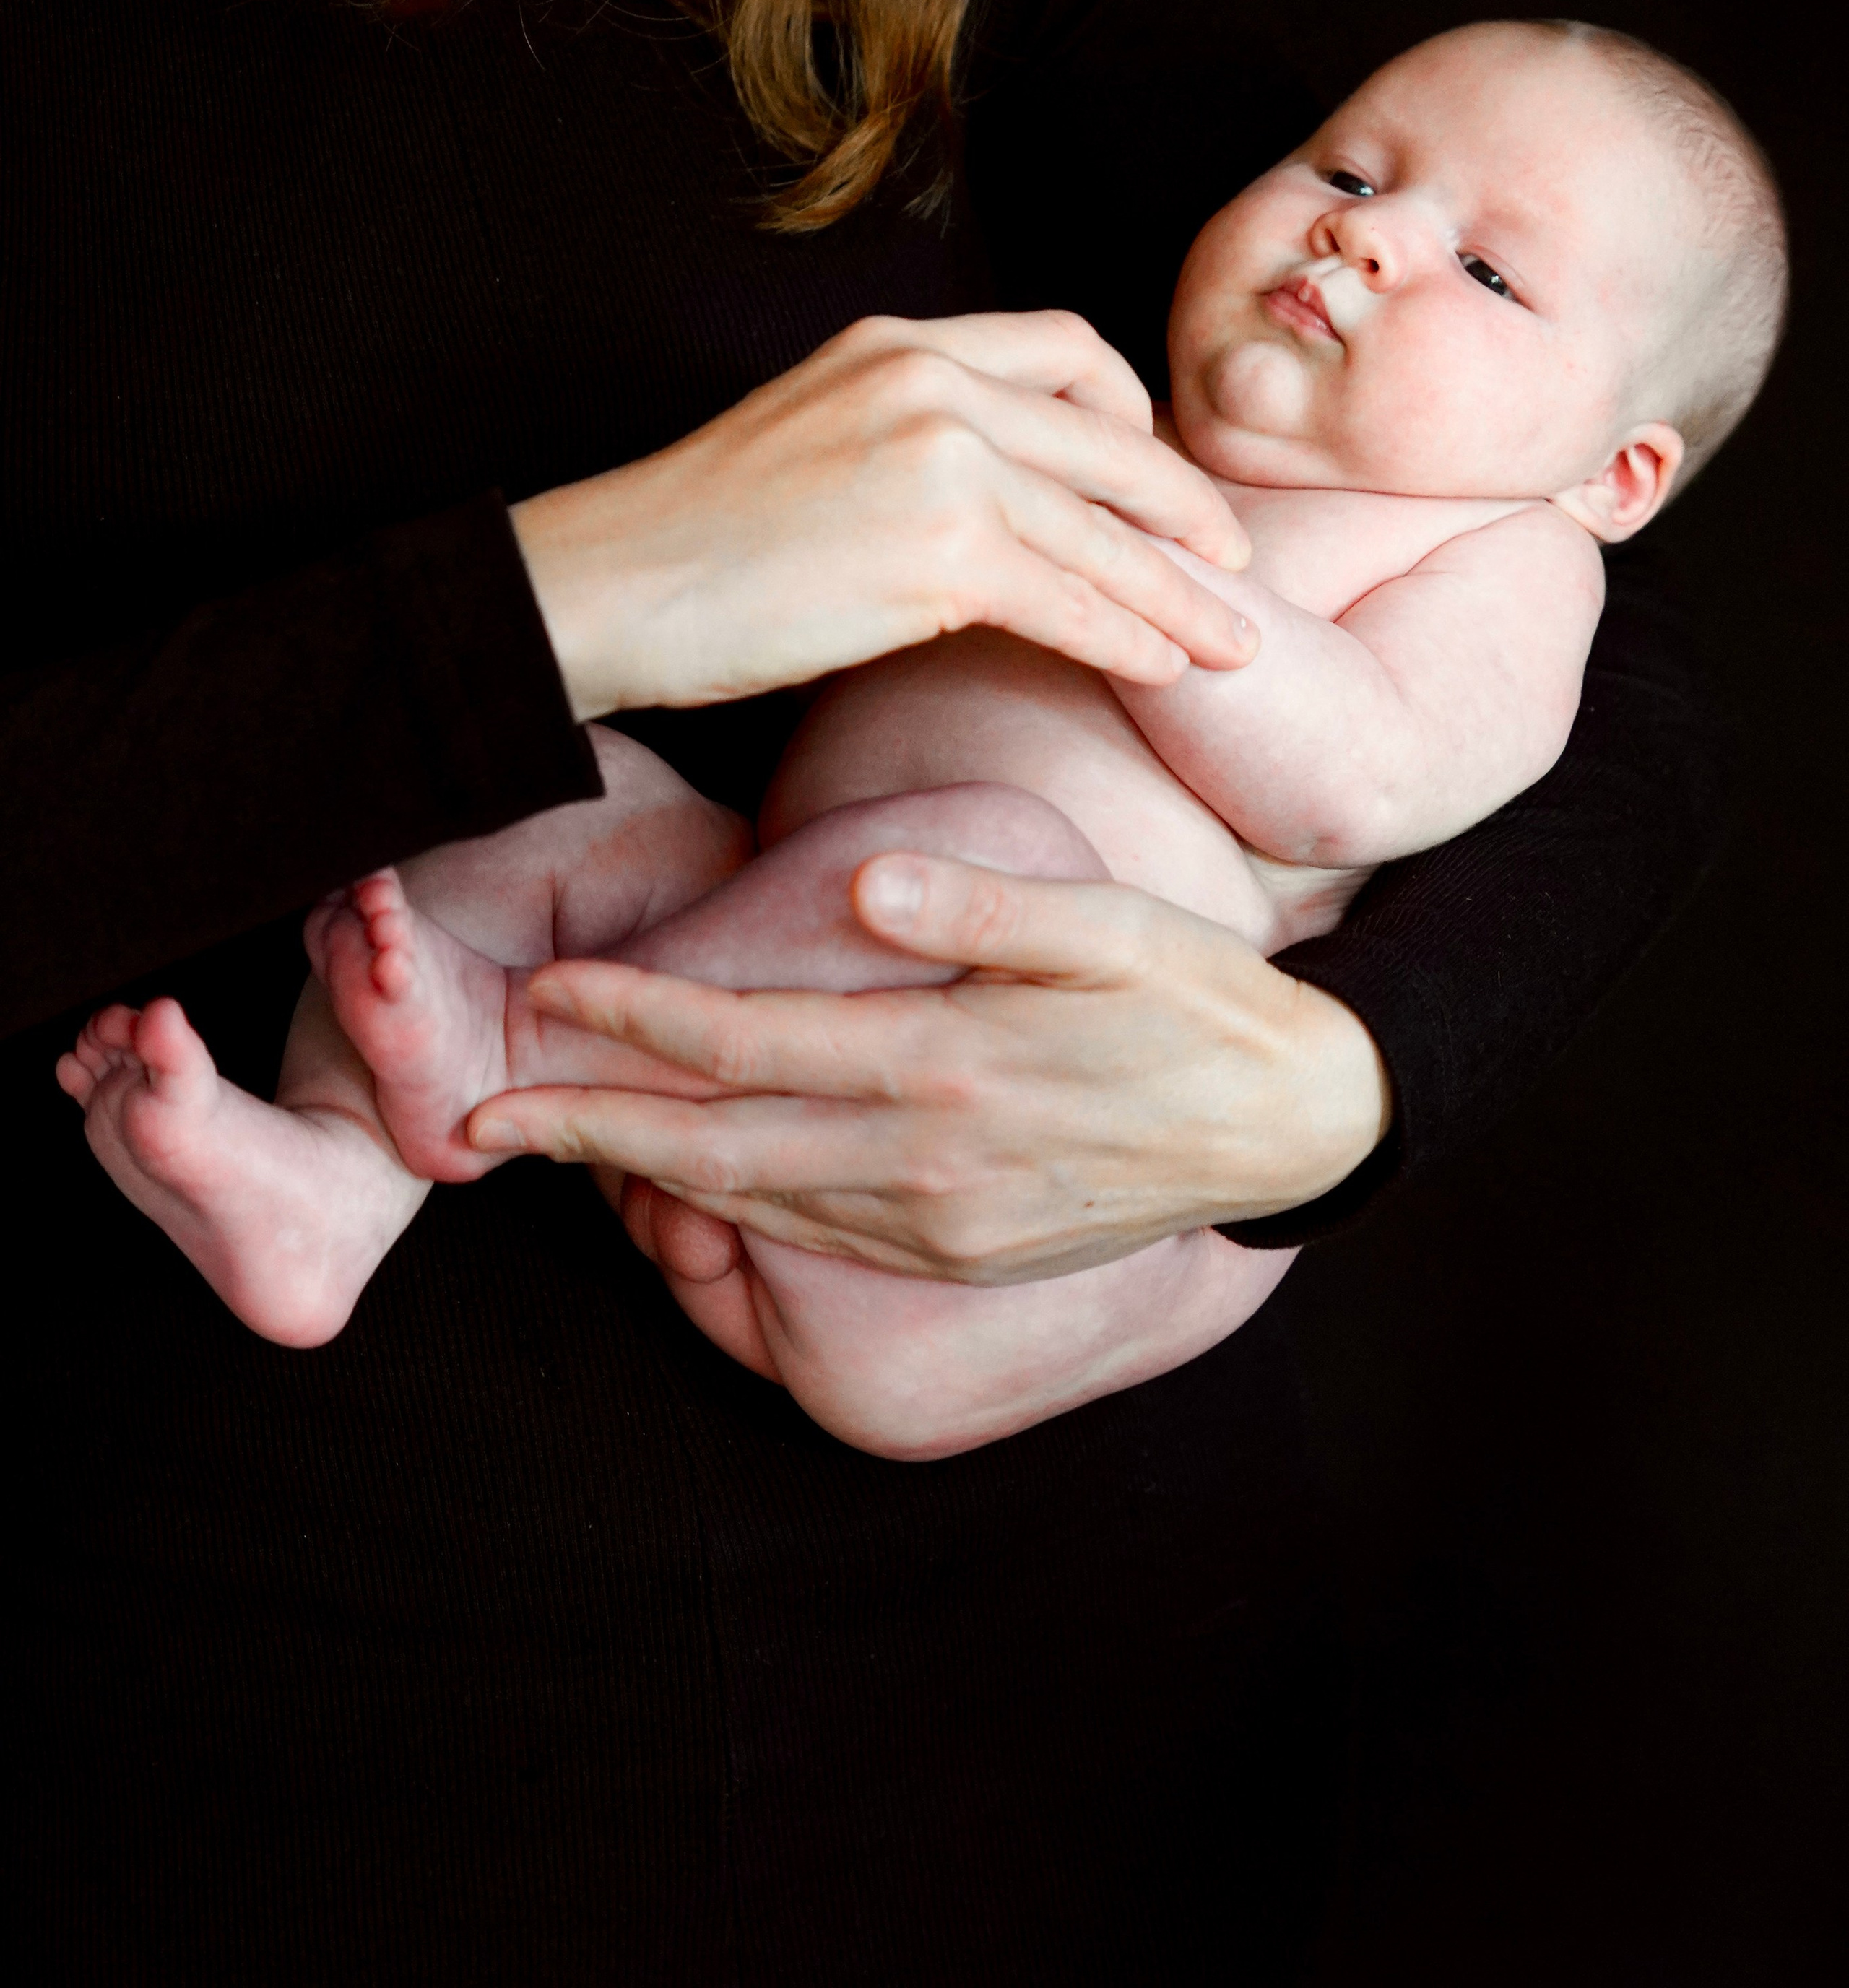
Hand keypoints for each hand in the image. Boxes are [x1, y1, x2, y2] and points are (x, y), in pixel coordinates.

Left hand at [467, 853, 1392, 1275]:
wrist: (1296, 1128)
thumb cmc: (1201, 1002)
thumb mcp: (1117, 928)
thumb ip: (986, 905)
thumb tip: (867, 877)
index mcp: (951, 1066)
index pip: (750, 1044)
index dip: (638, 1019)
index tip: (546, 994)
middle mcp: (929, 1166)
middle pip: (717, 1147)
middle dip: (588, 1128)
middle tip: (477, 1119)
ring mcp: (942, 1228)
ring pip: (754, 1205)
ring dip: (643, 1177)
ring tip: (554, 1148)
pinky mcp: (963, 1257)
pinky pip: (816, 1241)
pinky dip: (729, 1215)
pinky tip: (684, 1188)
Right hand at [510, 312, 1255, 720]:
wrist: (605, 586)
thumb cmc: (696, 541)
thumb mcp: (815, 437)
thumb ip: (912, 440)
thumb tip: (1004, 506)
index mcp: (900, 342)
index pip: (1064, 347)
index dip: (1131, 414)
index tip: (1154, 478)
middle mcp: (930, 378)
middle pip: (1112, 437)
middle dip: (1188, 509)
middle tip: (1234, 562)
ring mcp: (937, 456)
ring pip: (1108, 529)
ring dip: (1182, 593)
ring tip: (1232, 643)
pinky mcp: (936, 547)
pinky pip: (1072, 597)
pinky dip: (1130, 637)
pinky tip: (1161, 669)